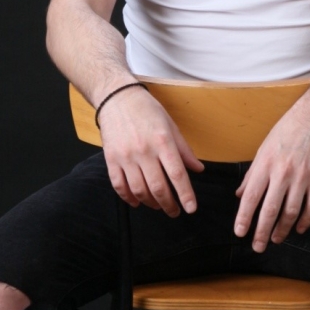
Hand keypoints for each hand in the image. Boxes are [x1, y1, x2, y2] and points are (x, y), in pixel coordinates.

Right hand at [99, 87, 203, 215]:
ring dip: (151, 203)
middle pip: (158, 187)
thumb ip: (184, 150)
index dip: (185, 194)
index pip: (177, 174)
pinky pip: (119, 185)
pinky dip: (128, 197)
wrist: (117, 98)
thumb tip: (198, 169)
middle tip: (175, 212)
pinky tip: (137, 201)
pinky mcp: (111, 159)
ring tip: (158, 205)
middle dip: (169, 204)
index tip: (191, 208)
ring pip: (139, 189)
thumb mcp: (171, 126)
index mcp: (163, 142)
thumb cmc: (147, 110)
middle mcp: (144, 151)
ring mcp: (126, 156)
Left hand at [234, 99, 309, 251]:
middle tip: (257, 246)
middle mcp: (282, 173)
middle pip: (270, 210)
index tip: (240, 232)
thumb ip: (252, 175)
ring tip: (276, 239)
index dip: (244, 218)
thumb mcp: (263, 150)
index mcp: (265, 165)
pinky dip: (305, 221)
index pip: (250, 198)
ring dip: (282, 230)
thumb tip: (240, 195)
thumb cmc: (286, 131)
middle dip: (262, 232)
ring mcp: (302, 177)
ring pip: (291, 212)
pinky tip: (298, 229)